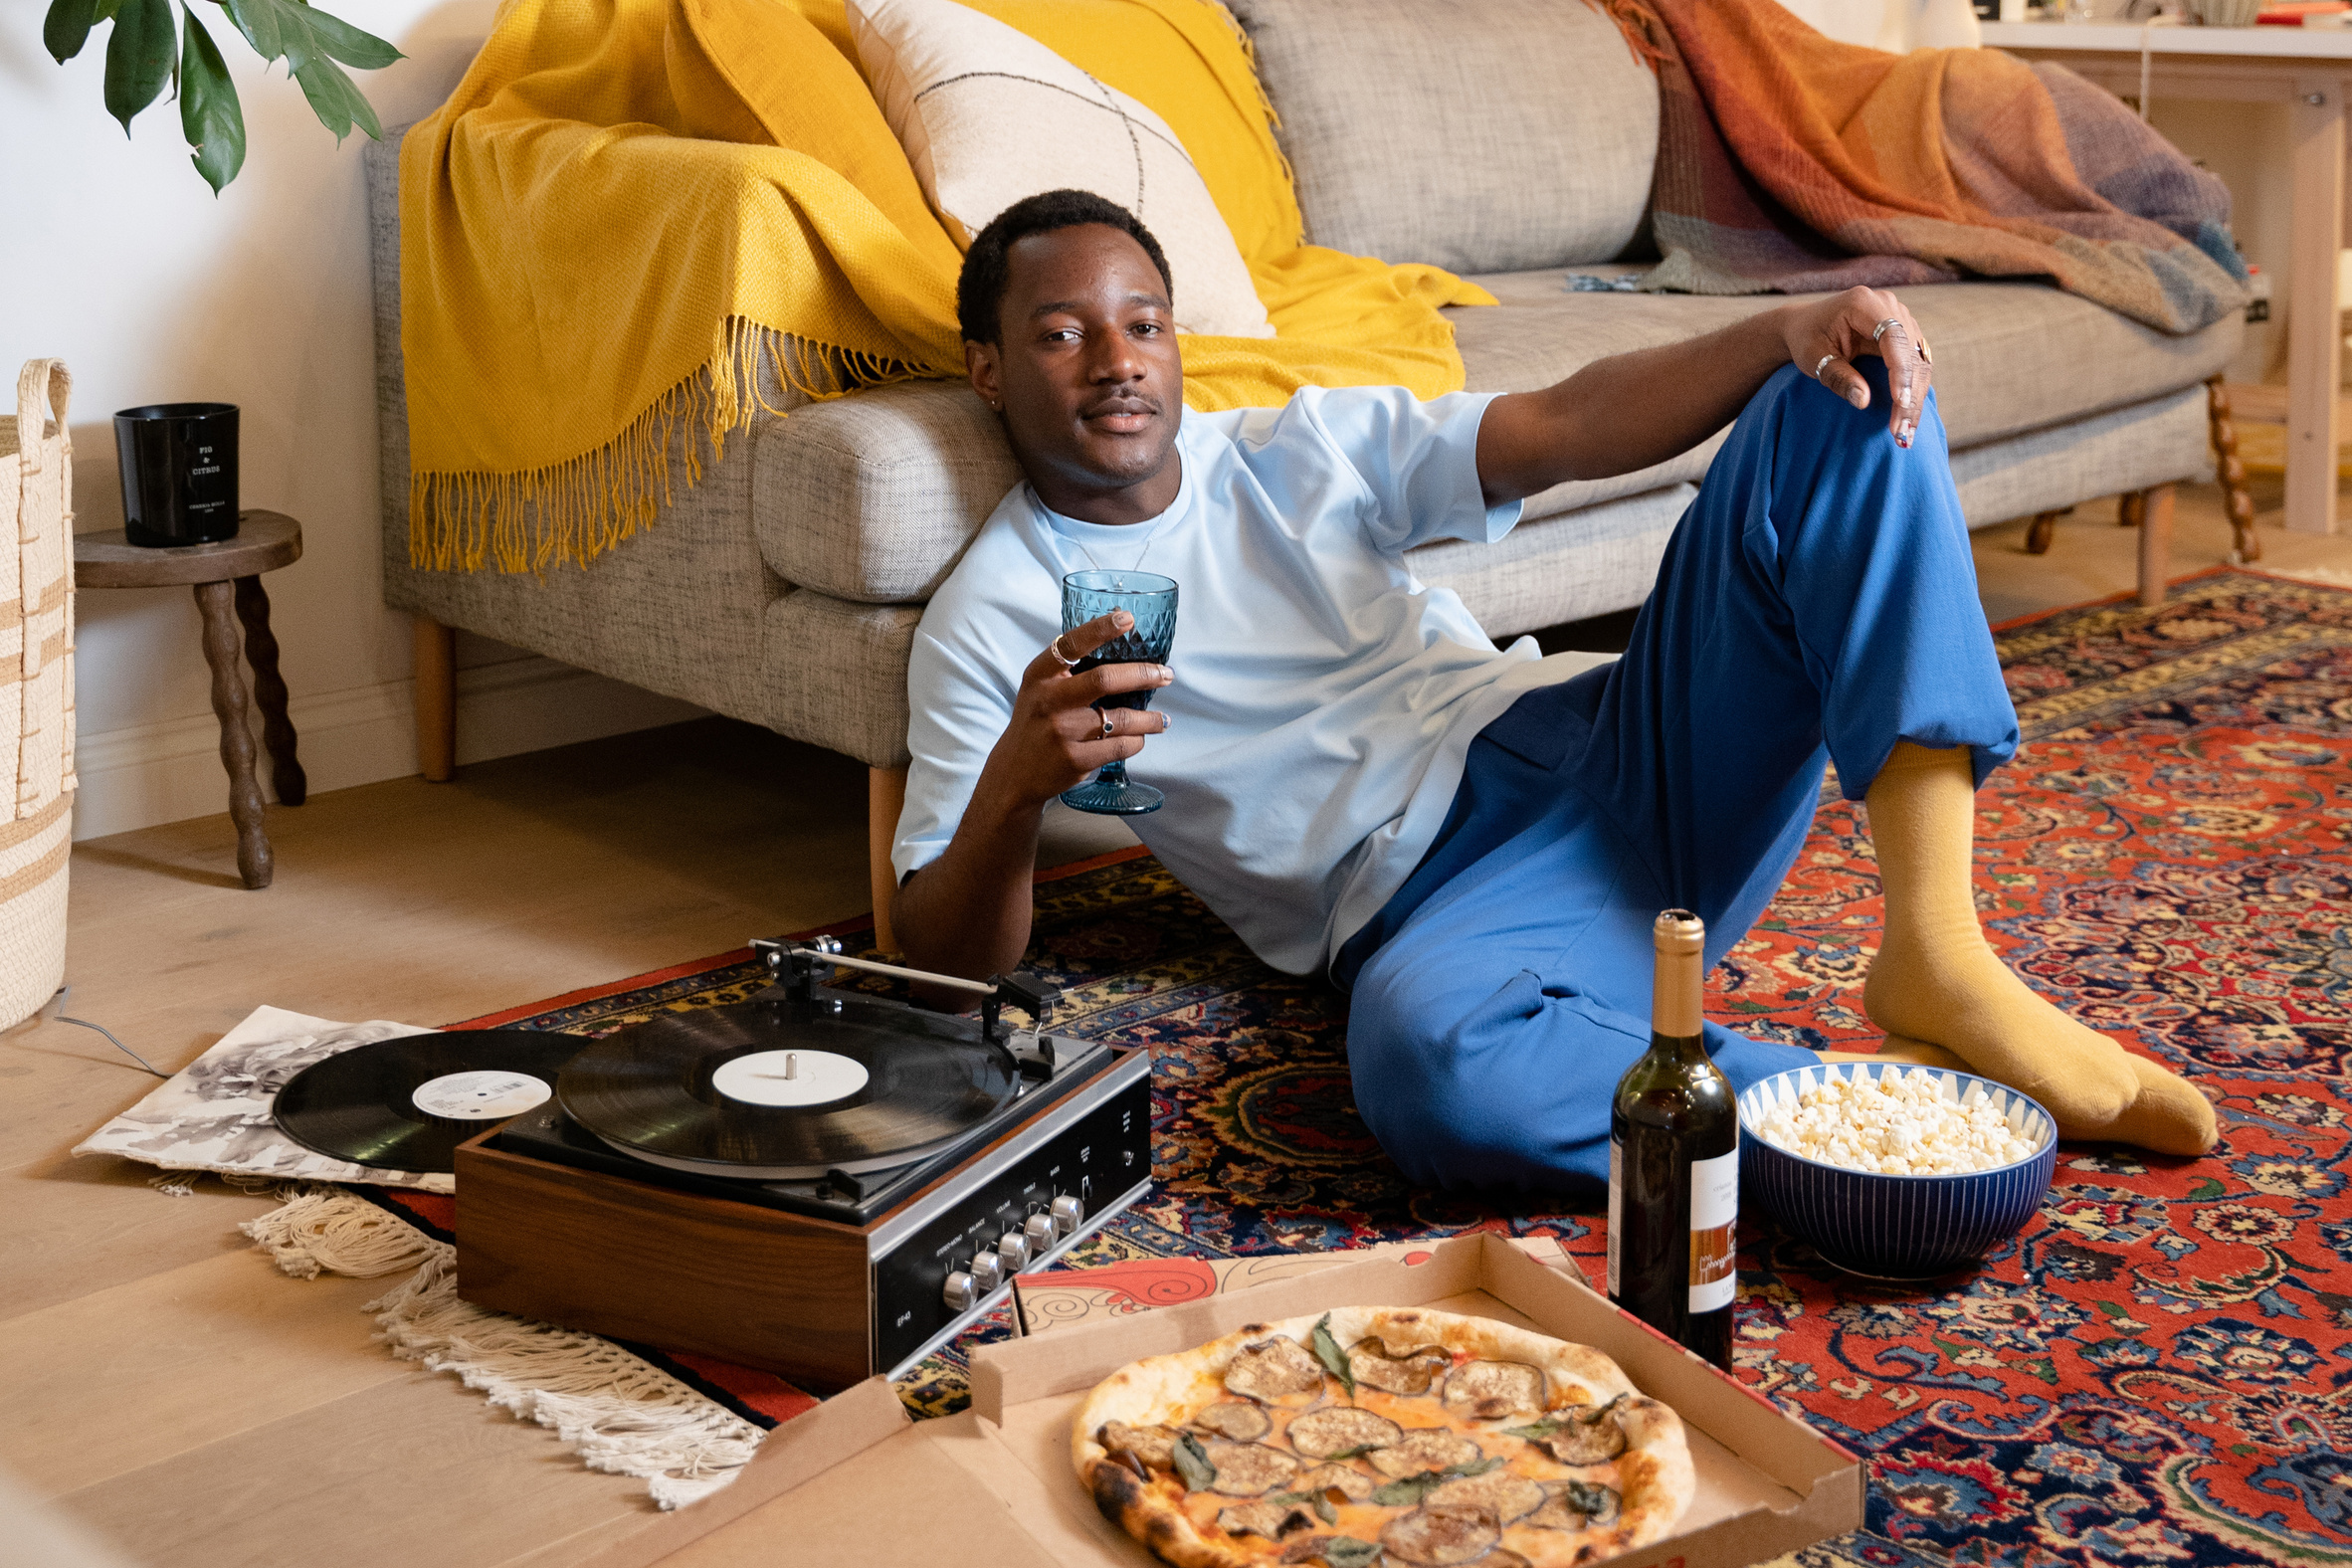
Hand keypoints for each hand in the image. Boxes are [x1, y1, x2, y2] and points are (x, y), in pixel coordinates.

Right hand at [981, 611, 1172, 809]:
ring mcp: (1062, 732)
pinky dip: (1136, 741)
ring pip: (1121, 719)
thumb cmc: (1036, 722)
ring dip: (1149, 719)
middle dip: (1143, 675)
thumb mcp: (1040, 689)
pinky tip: (1139, 738)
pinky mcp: (1075, 759)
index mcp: (1039, 676)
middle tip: (1166, 674)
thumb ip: (1069, 669)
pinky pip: (1120, 747)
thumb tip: (1120, 642)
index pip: (1071, 644)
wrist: (1014, 773)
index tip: (1127, 618)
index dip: (1101, 629)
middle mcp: (1049, 701)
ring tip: (1161, 719)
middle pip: (1104, 680)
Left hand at [1778, 286, 1932, 448]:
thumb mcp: (1813, 359)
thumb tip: (1864, 402)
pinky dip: (1914, 391)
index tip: (1899, 402)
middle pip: (1911, 351)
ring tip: (1906, 432)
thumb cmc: (1806, 340)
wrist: (1805, 326)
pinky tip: (1909, 419)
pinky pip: (1917, 363)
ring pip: (1919, 360)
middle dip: (1909, 393)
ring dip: (1915, 398)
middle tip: (1902, 430)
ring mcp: (1900, 316)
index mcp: (1863, 303)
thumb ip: (1838, 377)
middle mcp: (1888, 305)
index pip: (1892, 336)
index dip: (1899, 370)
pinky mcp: (1906, 332)